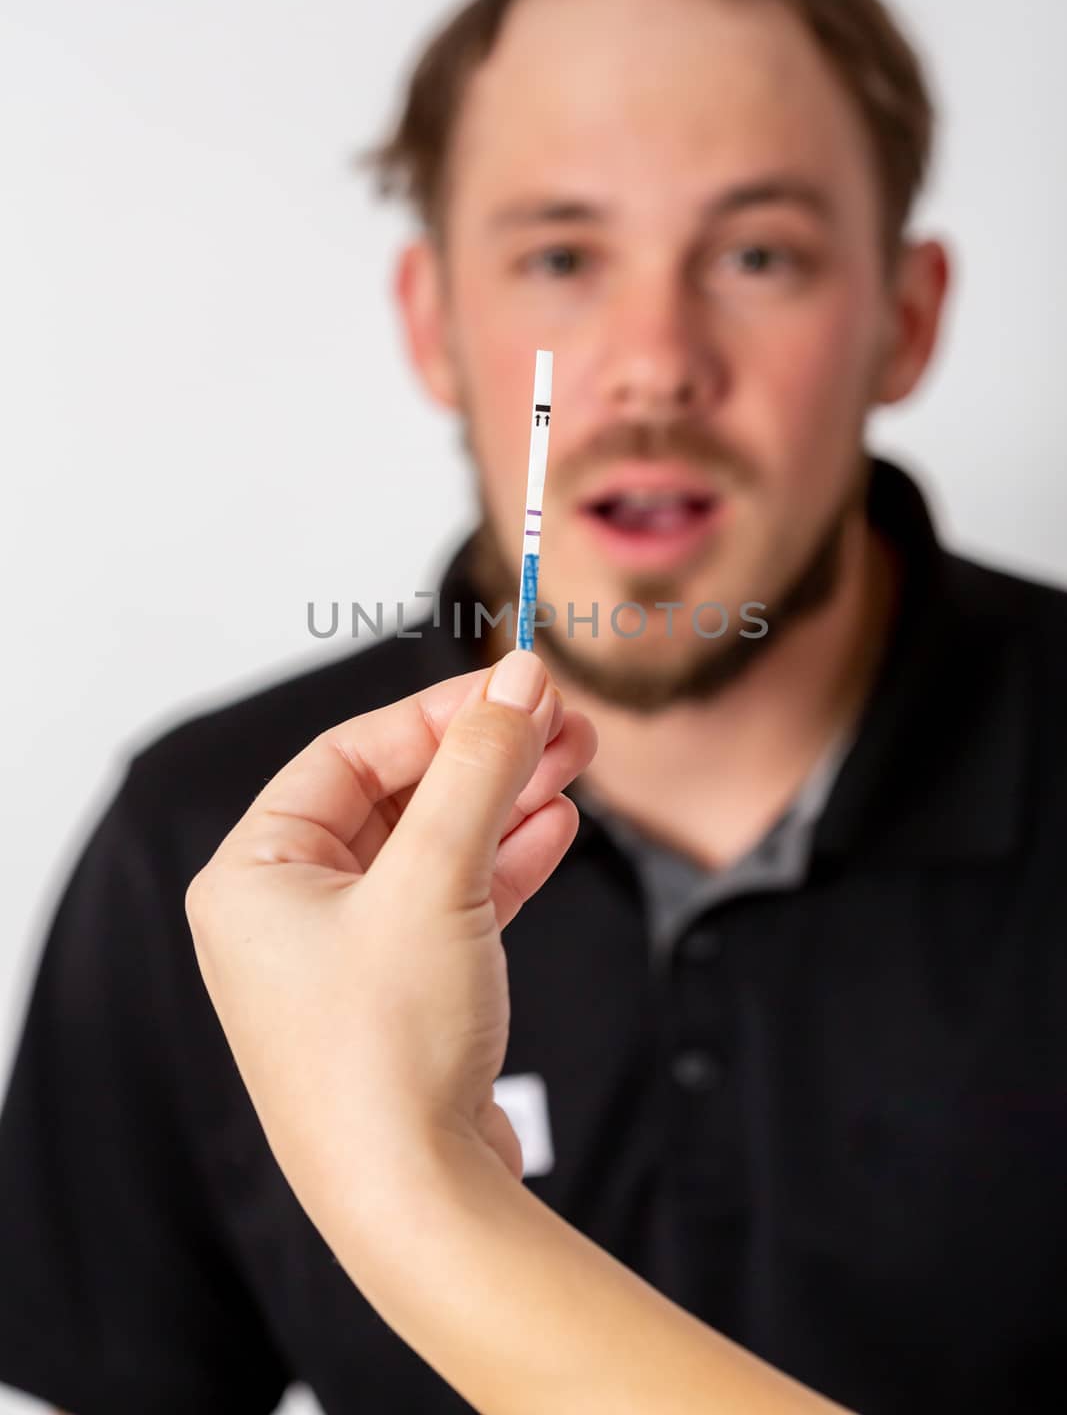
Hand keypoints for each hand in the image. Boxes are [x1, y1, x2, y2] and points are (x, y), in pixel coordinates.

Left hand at [185, 650, 596, 1218]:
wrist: (417, 1203)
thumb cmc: (388, 1047)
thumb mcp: (436, 878)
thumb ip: (478, 767)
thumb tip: (520, 678)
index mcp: (253, 875)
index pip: (348, 755)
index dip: (437, 713)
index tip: (517, 685)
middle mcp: (285, 914)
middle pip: (395, 797)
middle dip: (482, 758)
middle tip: (561, 722)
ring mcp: (343, 959)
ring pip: (430, 849)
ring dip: (502, 805)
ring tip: (574, 765)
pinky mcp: (397, 998)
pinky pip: (449, 905)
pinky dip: (502, 866)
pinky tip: (555, 830)